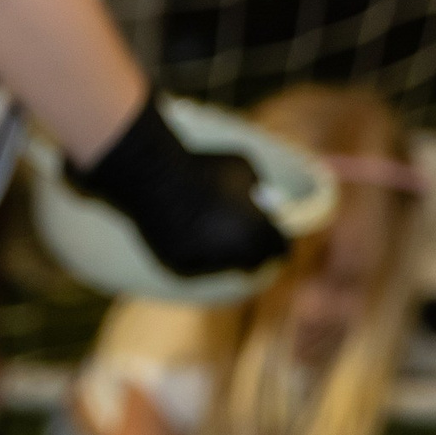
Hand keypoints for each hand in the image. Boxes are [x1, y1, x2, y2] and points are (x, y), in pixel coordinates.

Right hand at [67, 96, 287, 277]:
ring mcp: (208, 265)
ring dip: (219, 246)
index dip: (275, 237)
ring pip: (222, 262)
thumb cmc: (202, 166)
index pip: (281, 248)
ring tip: (199, 215)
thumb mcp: (244, 167)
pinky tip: (179, 223)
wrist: (154, 176)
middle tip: (240, 230)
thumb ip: (261, 189)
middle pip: (254, 262)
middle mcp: (237, 256)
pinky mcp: (181, 267)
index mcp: (259, 233)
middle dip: (250, 247)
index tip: (268, 229)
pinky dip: (193, 247)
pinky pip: (195, 262)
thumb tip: (266, 200)